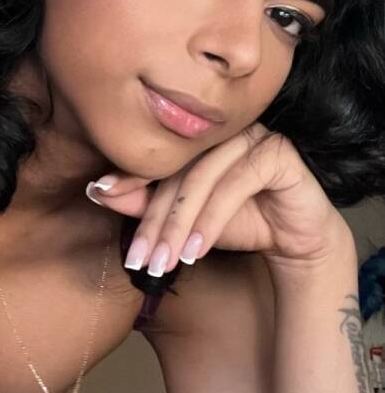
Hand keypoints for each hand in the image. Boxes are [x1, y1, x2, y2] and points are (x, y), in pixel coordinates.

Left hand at [87, 123, 352, 275]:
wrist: (296, 238)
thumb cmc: (239, 221)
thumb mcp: (185, 220)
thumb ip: (145, 203)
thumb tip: (96, 189)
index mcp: (197, 136)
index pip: (157, 158)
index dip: (127, 181)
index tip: (98, 199)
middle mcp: (222, 129)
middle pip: (176, 174)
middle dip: (154, 222)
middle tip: (139, 260)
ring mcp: (251, 135)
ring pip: (201, 180)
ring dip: (179, 227)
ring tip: (166, 263)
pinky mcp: (277, 152)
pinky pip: (235, 185)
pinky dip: (211, 222)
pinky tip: (197, 251)